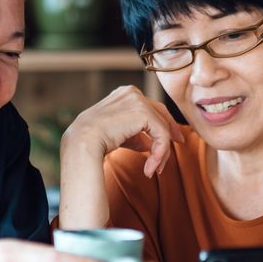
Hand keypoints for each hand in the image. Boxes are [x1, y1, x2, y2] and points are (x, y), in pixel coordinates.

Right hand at [62, 86, 184, 178]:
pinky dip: (159, 153)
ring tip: (155, 169)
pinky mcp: (144, 113)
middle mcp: (132, 93)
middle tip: (179, 144)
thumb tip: (150, 145)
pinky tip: (150, 168)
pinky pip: (161, 135)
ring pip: (162, 127)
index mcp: (124, 94)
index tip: (172, 138)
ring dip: (161, 151)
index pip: (150, 107)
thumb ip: (135, 136)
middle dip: (171, 130)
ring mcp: (138, 101)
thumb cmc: (94, 140)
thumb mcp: (118, 134)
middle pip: (160, 112)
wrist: (83, 141)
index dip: (163, 123)